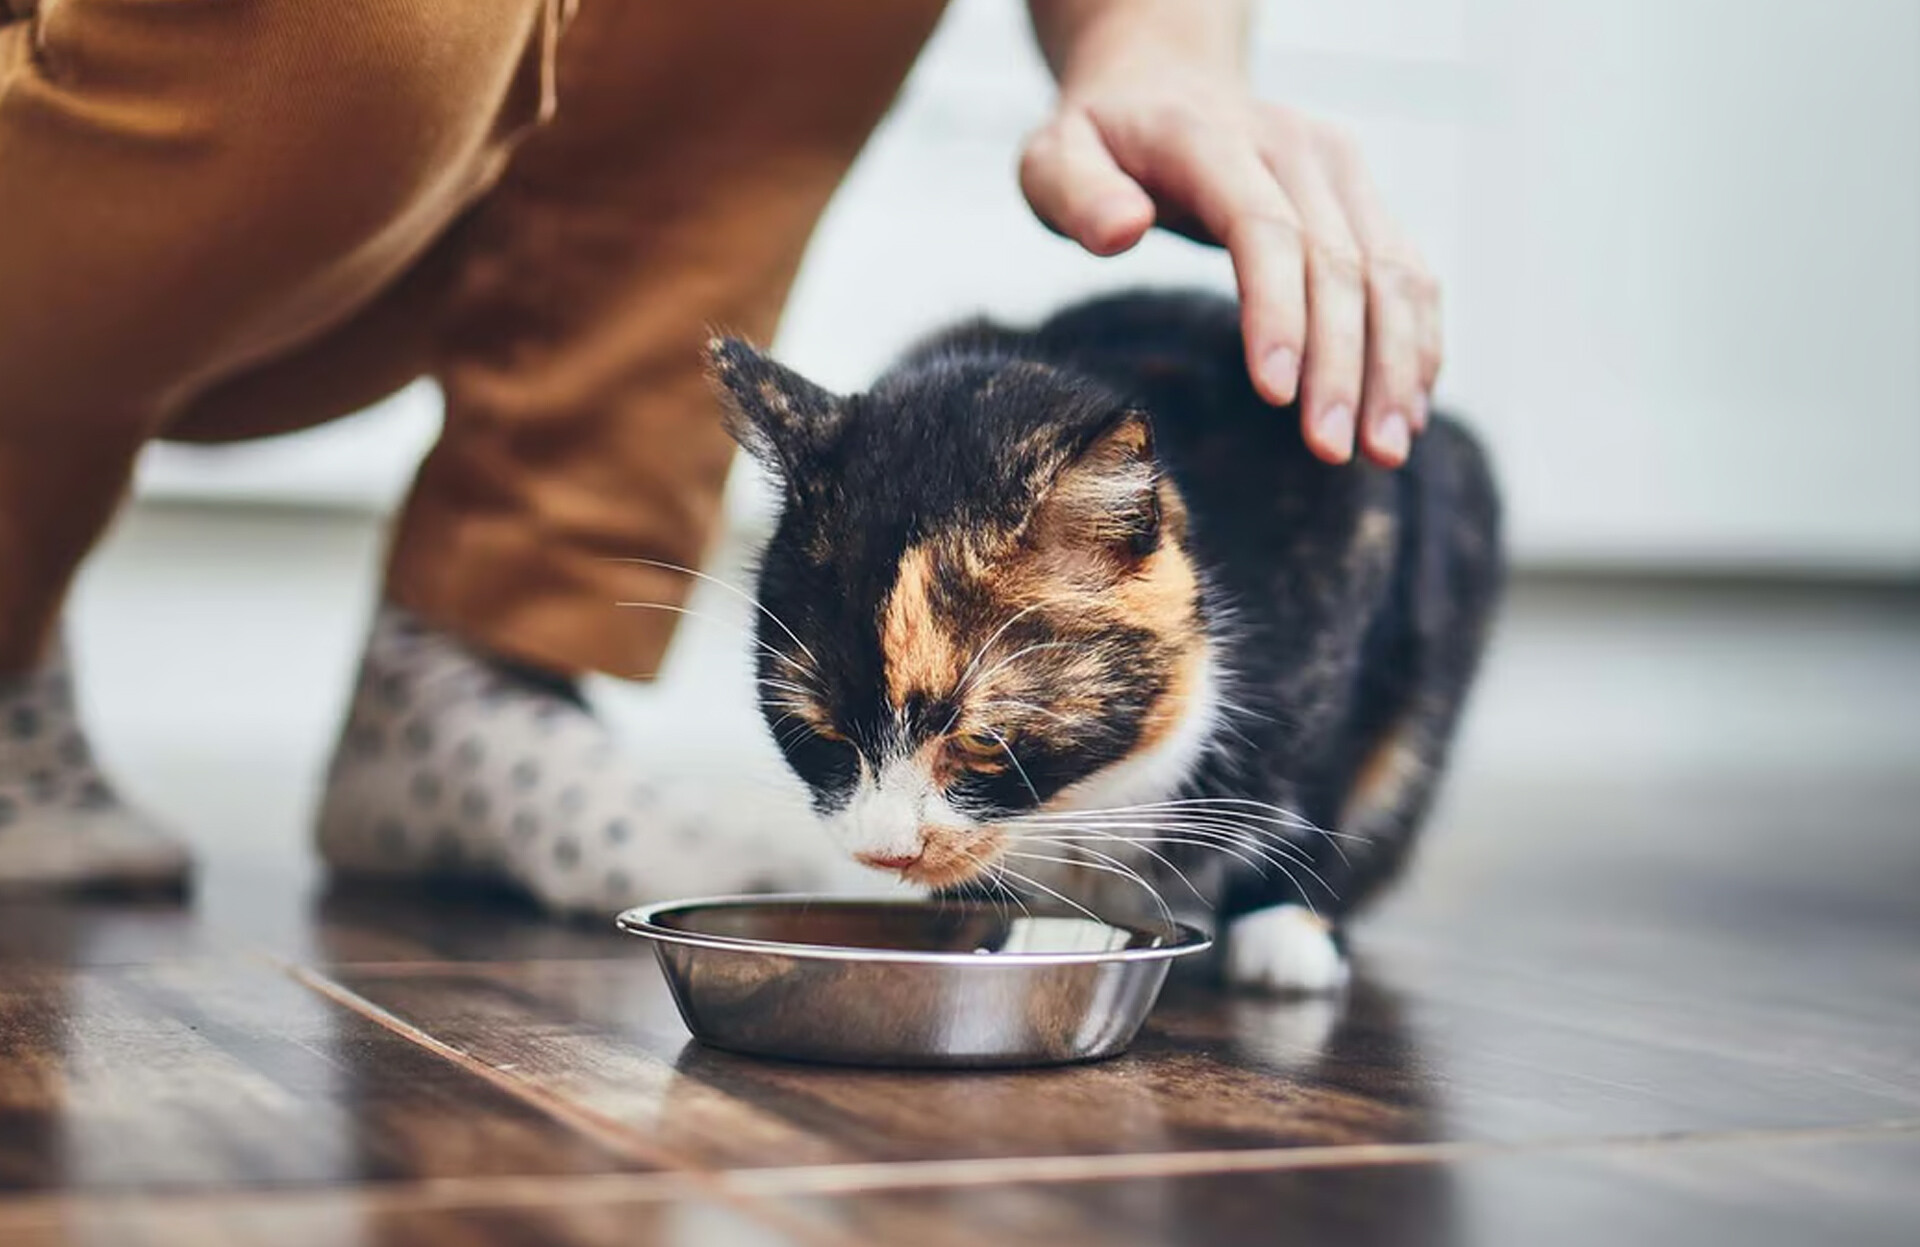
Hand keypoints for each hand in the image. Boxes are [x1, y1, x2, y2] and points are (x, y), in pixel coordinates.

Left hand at [1020, 67, 1440, 466]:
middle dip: (1342, 363)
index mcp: (1211, 138)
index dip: (1278, 313)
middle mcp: (1291, 146)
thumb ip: (1075, 193)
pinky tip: (1408, 407)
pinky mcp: (1362, 195)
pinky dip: (1416, 339)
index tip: (1276, 395)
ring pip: (1390, 269)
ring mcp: (1337, 168)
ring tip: (1386, 449)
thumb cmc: (1099, 141)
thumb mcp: (1053, 156)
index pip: (1263, 228)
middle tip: (1332, 450)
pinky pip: (1408, 269)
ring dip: (1395, 363)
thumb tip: (1122, 230)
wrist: (1162, 82)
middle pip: (1337, 261)